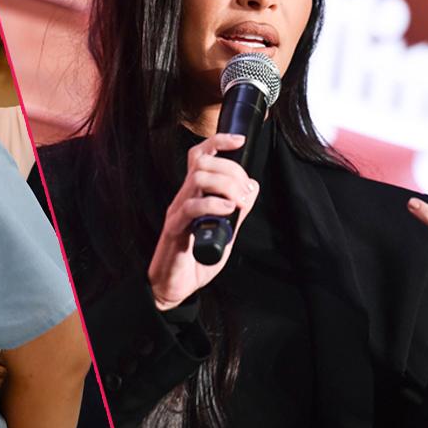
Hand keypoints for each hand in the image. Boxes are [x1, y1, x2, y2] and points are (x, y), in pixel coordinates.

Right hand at [148, 133, 259, 310]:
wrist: (174, 286)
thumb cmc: (196, 259)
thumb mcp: (225, 231)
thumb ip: (237, 210)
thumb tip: (252, 187)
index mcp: (193, 194)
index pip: (200, 156)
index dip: (218, 142)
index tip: (239, 141)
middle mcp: (183, 197)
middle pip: (203, 162)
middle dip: (232, 170)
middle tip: (245, 193)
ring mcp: (177, 211)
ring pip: (198, 178)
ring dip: (226, 186)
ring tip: (238, 204)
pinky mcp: (175, 229)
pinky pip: (191, 207)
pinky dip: (213, 204)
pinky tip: (228, 211)